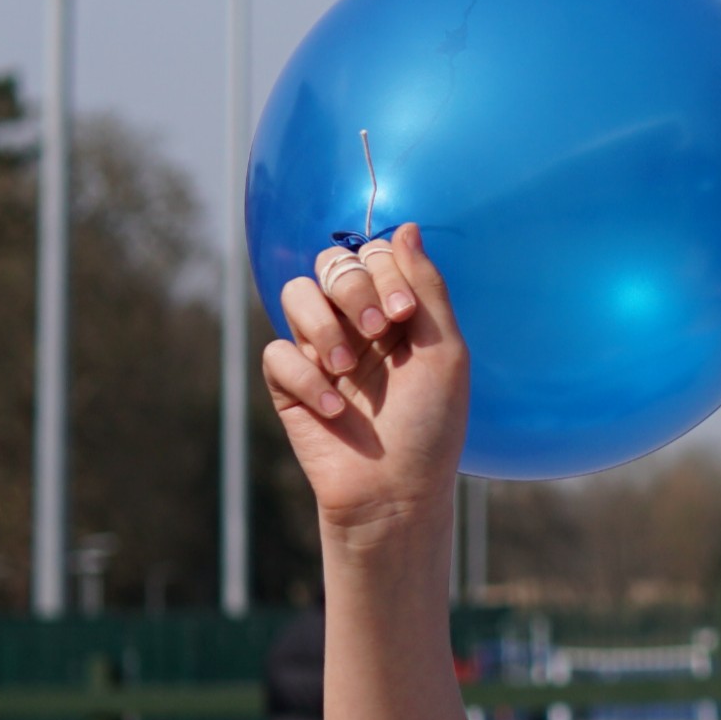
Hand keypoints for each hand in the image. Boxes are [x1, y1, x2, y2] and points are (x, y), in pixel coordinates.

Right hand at [263, 223, 468, 557]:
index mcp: (397, 312)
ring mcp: (320, 351)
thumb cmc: (431, 426)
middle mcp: (357, 325)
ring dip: (323, 325)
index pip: (375, 255)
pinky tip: (333, 409)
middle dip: (354, 290)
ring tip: (347, 368)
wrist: (396, 493)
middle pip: (331, 265)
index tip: (406, 314)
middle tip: (381, 330)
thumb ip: (427, 288)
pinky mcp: (290, 385)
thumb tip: (405, 226)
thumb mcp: (444, 353)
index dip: (384, 270)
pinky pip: (276, 353)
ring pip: (295, 295)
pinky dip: (305, 377)